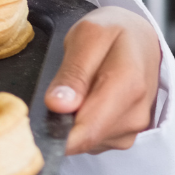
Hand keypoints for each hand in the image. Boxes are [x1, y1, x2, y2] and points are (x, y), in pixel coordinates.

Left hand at [44, 5, 161, 153]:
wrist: (142, 40)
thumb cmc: (112, 33)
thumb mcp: (88, 36)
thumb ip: (73, 72)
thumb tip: (58, 106)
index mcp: (127, 86)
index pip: (88, 130)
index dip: (56, 134)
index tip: (32, 125)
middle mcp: (135, 115)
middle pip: (85, 137)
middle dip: (60, 123)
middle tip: (53, 93)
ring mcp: (133, 128)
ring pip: (87, 141)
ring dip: (72, 121)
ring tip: (75, 90)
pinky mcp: (126, 134)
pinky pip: (94, 139)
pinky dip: (82, 123)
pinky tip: (85, 100)